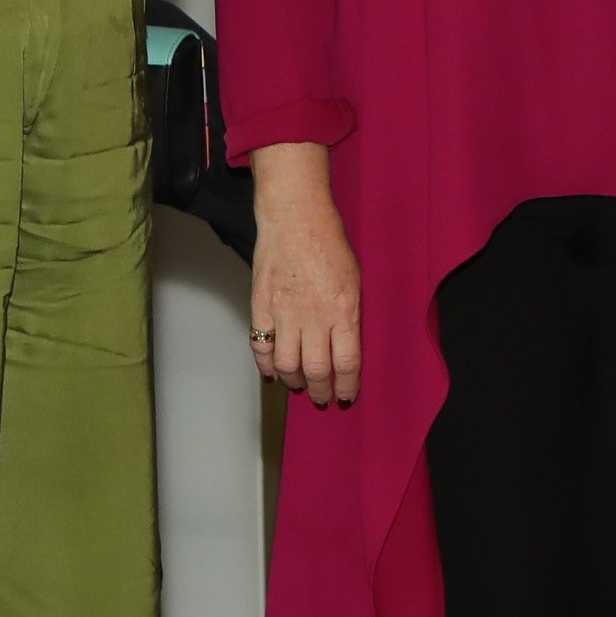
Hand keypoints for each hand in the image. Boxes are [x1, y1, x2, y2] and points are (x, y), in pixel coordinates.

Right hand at [246, 145, 362, 407]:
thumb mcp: (354, 279)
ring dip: (294, 382)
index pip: (347, 363)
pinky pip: (261, 347)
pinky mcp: (260, 307)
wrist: (295, 217)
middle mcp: (315, 317)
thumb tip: (346, 345)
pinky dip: (266, 366)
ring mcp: (284, 313)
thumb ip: (350, 314)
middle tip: (321, 399)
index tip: (347, 397)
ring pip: (287, 365)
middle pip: (317, 370)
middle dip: (320, 391)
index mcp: (344, 310)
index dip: (347, 386)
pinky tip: (273, 373)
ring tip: (299, 386)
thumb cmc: (330, 243)